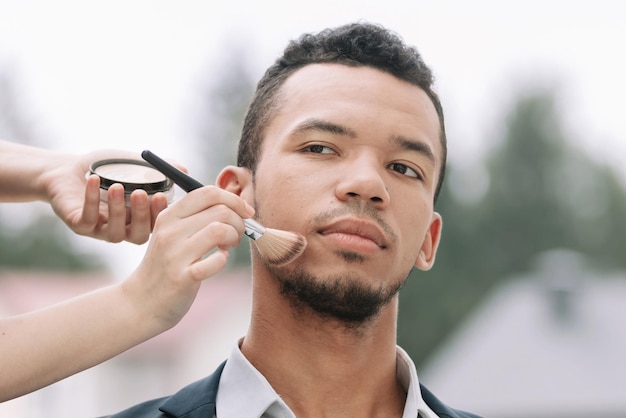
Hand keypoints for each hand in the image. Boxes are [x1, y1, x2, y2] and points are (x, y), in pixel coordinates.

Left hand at [41, 150, 179, 244]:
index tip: (163, 196)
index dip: (161, 214)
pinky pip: (88, 219)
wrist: (66, 169)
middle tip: (142, 194)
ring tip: (117, 186)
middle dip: (142, 216)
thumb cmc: (105, 168)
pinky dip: (91, 199)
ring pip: (115, 232)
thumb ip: (158, 168)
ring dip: (118, 210)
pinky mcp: (79, 225)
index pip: (156, 224)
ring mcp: (101, 230)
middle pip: (139, 235)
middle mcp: (123, 228)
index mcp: (139, 218)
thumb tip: (183, 170)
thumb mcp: (134, 165)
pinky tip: (94, 180)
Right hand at [123, 185, 254, 326]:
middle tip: (236, 235)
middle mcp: (170, 231)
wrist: (141, 302)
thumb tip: (237, 205)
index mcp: (169, 216)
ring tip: (228, 246)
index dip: (234, 199)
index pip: (208, 192)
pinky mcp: (182, 277)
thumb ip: (196, 217)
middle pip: (220, 210)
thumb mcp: (173, 234)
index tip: (246, 211)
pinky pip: (216, 260)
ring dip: (234, 237)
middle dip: (239, 222)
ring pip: (220, 229)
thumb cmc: (166, 265)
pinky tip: (217, 261)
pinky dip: (223, 259)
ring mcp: (175, 254)